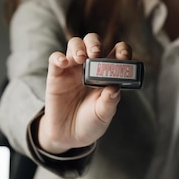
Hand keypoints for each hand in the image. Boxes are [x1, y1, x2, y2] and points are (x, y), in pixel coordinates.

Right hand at [38, 33, 131, 153]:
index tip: (123, 56)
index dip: (122, 50)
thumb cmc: (90, 122)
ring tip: (82, 59)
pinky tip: (63, 63)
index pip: (116, 53)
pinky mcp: (56, 75)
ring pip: (74, 45)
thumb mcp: (103, 115)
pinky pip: (55, 59)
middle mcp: (90, 67)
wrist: (69, 136)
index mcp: (107, 73)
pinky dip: (59, 57)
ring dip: (79, 47)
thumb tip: (115, 89)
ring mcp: (73, 69)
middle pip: (93, 42)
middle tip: (96, 54)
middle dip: (95, 44)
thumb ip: (109, 102)